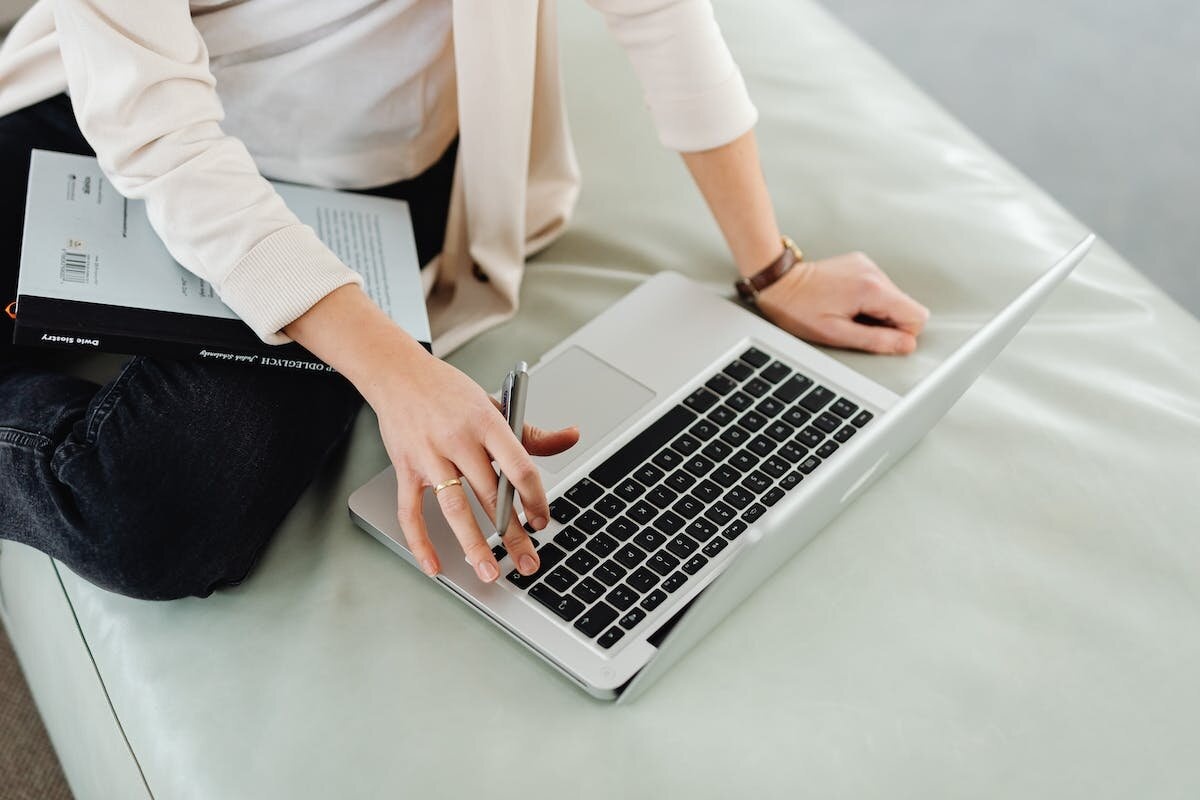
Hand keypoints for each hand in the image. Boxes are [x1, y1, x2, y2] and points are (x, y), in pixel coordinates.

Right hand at [282, 285, 578, 583]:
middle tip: (529, 563)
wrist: (398, 372)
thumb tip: (572, 437)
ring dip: (473, 545)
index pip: (519, 466)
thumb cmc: (449, 392)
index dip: (534, 498)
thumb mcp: (494, 404)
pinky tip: (435, 564)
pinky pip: (410, 511)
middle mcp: (458, 440)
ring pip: (454, 508)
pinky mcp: (406, 468)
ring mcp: (429, 456)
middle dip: (512, 534)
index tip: (542, 520)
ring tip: (489, 572)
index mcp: (486, 422)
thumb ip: (532, 431)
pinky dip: (420, 541)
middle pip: (491, 495)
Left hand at [755, 251, 929, 353]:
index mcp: (872, 289)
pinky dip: (868, 299)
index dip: (901, 334)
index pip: (917, 316)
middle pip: (906, 306)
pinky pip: (879, 287)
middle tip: (855, 325)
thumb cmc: (800, 309)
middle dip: (887, 323)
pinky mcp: (861, 263)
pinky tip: (846, 302)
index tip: (876, 336)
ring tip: (847, 313)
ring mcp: (868, 265)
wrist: (780, 283)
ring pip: (893, 298)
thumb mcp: (836, 333)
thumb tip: (906, 345)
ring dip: (876, 311)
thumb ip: (876, 340)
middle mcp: (875, 272)